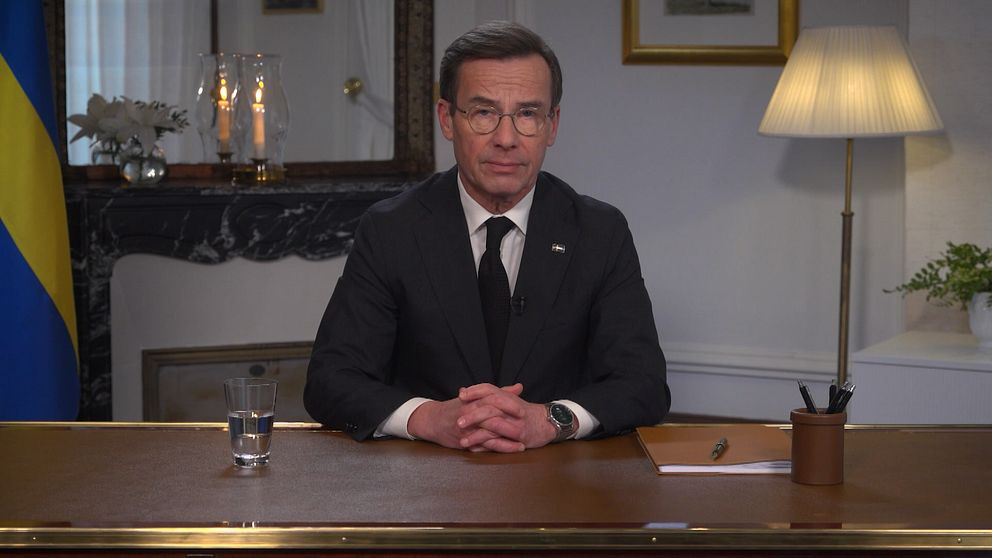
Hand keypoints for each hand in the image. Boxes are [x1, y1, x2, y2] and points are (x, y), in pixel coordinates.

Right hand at [406, 383, 560, 452]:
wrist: (433, 421)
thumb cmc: (458, 407)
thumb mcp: (476, 397)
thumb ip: (499, 392)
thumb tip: (519, 387)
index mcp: (473, 400)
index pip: (492, 399)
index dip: (508, 404)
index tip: (522, 409)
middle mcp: (469, 413)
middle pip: (491, 416)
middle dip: (509, 422)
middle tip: (525, 427)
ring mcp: (466, 429)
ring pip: (488, 434)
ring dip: (506, 440)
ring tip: (522, 443)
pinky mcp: (464, 442)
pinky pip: (482, 447)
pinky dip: (496, 449)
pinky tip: (507, 452)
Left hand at [456, 383, 560, 451]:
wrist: (547, 422)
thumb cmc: (525, 413)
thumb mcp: (509, 401)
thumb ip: (489, 396)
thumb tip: (465, 391)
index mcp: (507, 397)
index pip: (489, 389)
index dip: (475, 391)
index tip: (461, 395)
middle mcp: (511, 408)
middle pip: (489, 407)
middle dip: (472, 415)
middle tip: (457, 421)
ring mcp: (515, 423)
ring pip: (493, 426)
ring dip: (476, 434)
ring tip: (462, 441)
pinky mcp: (519, 436)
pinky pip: (501, 442)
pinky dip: (486, 446)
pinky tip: (475, 450)